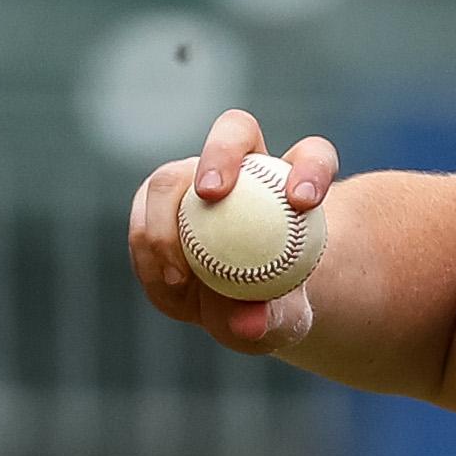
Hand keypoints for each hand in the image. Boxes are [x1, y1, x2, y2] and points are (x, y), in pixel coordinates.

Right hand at [126, 109, 338, 355]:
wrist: (238, 305)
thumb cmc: (276, 306)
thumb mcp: (283, 319)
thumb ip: (273, 318)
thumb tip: (248, 323)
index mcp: (295, 183)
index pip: (313, 156)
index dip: (310, 169)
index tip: (302, 202)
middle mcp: (245, 166)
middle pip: (235, 132)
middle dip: (221, 155)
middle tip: (211, 194)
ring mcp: (194, 177)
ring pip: (172, 177)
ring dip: (166, 221)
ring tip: (179, 276)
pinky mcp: (157, 199)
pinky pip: (143, 216)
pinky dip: (149, 250)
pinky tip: (166, 285)